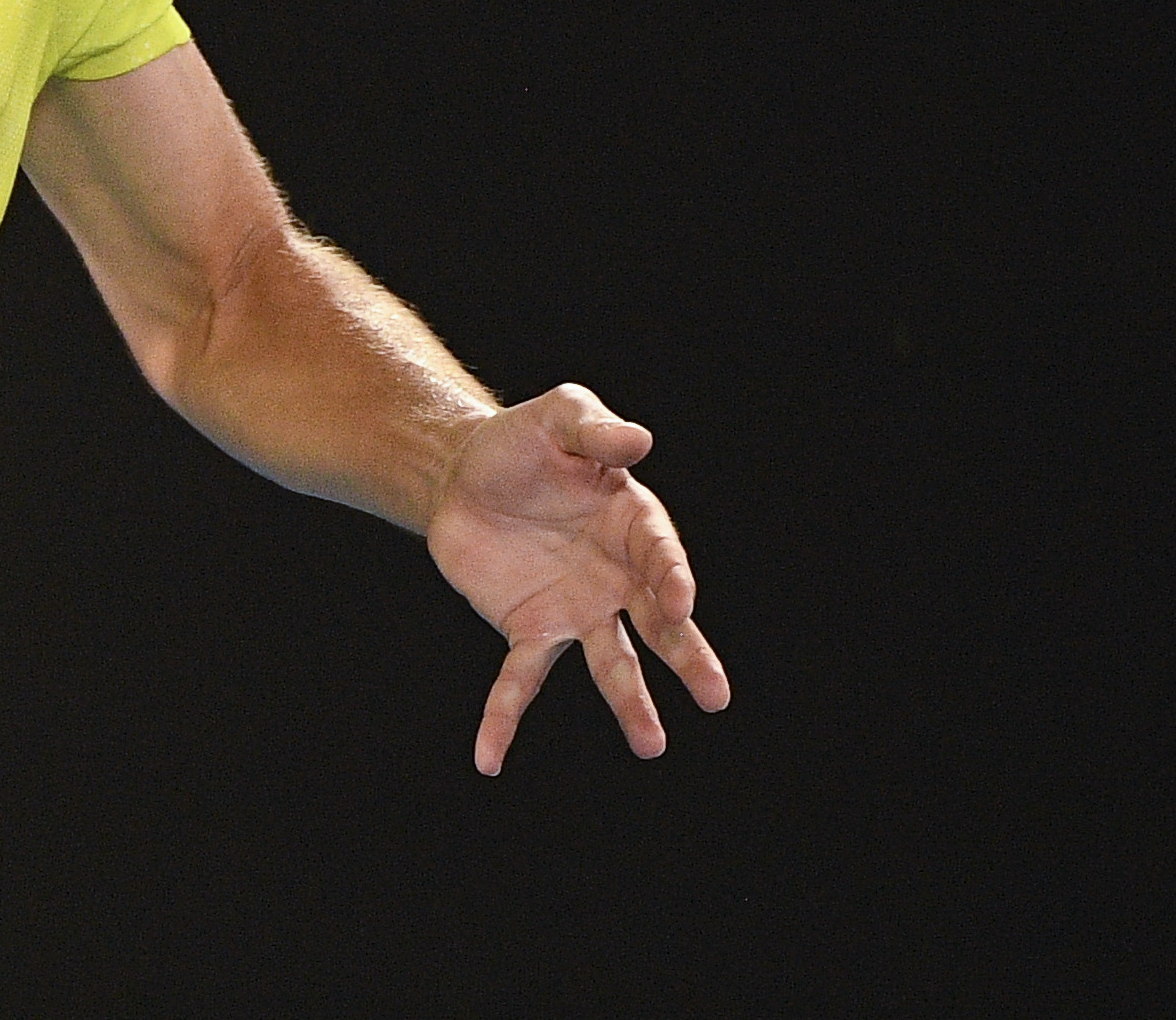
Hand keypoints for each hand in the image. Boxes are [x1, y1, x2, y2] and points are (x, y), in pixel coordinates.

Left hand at [423, 383, 730, 774]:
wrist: (460, 472)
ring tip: (652, 745)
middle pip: (658, 623)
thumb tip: (638, 441)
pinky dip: (504, 718)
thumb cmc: (521, 440)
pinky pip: (520, 680)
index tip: (679, 603)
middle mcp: (616, 576)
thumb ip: (595, 432)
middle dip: (686, 656)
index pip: (661, 555)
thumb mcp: (558, 417)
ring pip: (610, 662)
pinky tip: (489, 758)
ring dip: (630, 702)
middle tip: (715, 696)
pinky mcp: (529, 629)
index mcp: (633, 524)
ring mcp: (576, 608)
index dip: (671, 578)